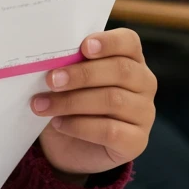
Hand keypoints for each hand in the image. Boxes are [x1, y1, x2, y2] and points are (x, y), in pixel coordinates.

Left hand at [32, 29, 155, 177]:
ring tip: (43, 105)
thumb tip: (50, 58)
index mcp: (130, 59)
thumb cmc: (71, 103)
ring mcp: (144, 114)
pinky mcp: (136, 142)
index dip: (109, 42)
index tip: (84, 47)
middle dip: (82, 74)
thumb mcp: (68, 81)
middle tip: (51, 80)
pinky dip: (79, 126)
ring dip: (72, 102)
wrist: (70, 146)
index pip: (129, 42)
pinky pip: (110, 131)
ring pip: (113, 100)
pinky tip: (59, 124)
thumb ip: (68, 65)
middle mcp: (144, 84)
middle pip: (121, 70)